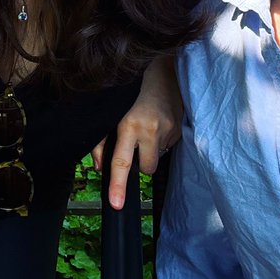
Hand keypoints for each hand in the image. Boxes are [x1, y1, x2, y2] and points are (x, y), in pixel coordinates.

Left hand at [92, 56, 181, 210]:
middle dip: (141, 164)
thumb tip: (99, 167)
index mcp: (129, 125)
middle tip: (137, 144)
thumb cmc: (132, 93)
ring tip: (149, 128)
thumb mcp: (112, 114)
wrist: (164, 74)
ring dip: (152, 150)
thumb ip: (101, 142)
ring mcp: (168, 131)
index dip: (118, 185)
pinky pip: (168, 148)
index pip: (121, 162)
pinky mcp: (180, 130)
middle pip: (146, 169)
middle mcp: (150, 130)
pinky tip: (159, 124)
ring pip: (158, 159)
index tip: (116, 204)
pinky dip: (162, 142)